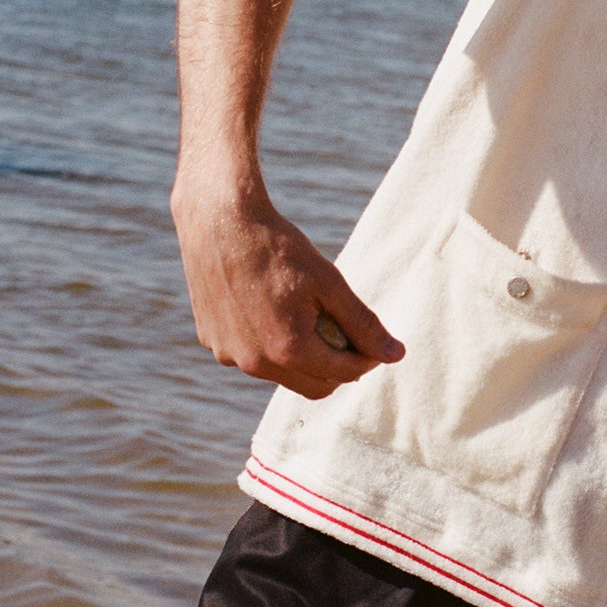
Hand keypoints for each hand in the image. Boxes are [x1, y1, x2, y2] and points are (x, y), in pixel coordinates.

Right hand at [173, 182, 403, 398]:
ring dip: (302, 357)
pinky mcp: (211, 342)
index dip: (367, 360)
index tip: (375, 342)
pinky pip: (250, 356)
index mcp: (289, 350)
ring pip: (280, 373)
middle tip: (347, 335)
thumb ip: (363, 323)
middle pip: (313, 385)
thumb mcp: (329, 282)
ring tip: (308, 317)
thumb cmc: (278, 247)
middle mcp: (254, 363)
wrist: (219, 221)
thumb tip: (396, 354)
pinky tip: (271, 307)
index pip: (343, 374)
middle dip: (336, 366)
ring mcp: (228, 355)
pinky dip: (269, 344)